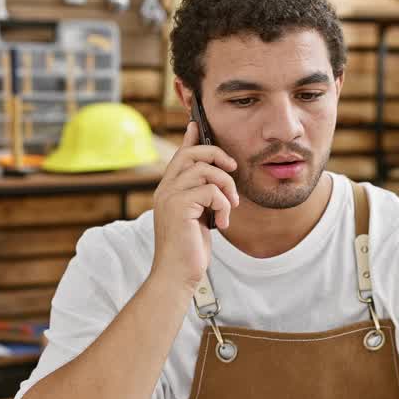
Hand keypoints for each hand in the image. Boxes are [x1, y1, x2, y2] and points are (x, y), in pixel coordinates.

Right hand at [150, 121, 238, 290]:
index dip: (190, 137)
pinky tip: (222, 223)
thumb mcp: (197, 218)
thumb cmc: (188, 250)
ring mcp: (170, 196)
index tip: (197, 124)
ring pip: (206, 170)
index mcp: (169, 190)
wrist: (177, 275)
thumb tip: (215, 184)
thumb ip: (201, 198)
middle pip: (192, 153)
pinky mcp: (179, 206)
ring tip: (230, 207)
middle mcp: (165, 189)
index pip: (180, 154)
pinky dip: (223, 205)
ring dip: (226, 187)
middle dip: (218, 155)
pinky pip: (210, 190)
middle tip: (233, 170)